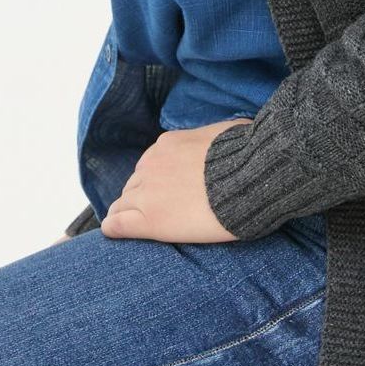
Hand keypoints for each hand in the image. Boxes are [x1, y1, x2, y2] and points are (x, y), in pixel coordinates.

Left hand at [100, 118, 251, 242]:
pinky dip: (114, 228)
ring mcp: (147, 192)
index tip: (166, 192)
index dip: (156, 181)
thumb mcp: (229, 133)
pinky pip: (117, 223)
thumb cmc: (249, 158)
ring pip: (123, 204)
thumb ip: (215, 139)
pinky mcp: (149, 219)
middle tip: (160, 212)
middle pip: (134, 185)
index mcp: (167, 145)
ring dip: (130, 212)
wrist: (250, 181)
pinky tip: (114, 232)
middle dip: (143, 197)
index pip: (149, 165)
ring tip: (136, 226)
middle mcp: (151, 165)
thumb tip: (228, 138)